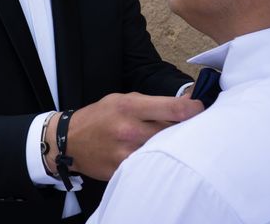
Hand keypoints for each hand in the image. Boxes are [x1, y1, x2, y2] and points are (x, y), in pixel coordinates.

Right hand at [45, 92, 203, 180]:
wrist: (69, 141)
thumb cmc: (99, 116)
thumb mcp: (121, 98)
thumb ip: (151, 102)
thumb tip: (185, 104)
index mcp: (129, 106)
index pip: (173, 108)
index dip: (193, 108)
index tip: (201, 109)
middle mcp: (129, 129)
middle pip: (172, 131)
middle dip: (185, 128)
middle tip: (194, 126)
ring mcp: (126, 152)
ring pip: (164, 150)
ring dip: (173, 147)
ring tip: (176, 143)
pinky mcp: (123, 170)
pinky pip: (149, 165)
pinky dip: (157, 161)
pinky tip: (158, 157)